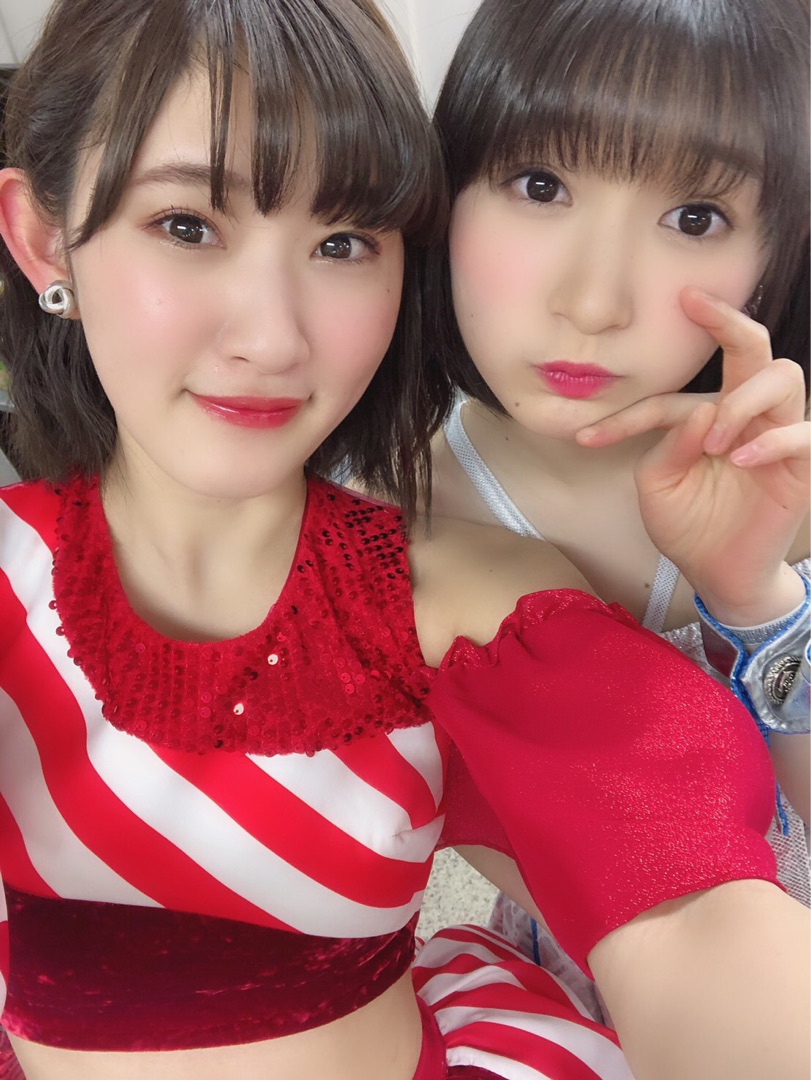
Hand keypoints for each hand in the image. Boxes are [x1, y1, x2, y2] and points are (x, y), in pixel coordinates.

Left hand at [579, 287, 808, 623]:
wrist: (717, 572)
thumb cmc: (688, 524)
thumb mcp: (658, 485)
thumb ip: (668, 447)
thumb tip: (700, 412)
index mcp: (707, 414)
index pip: (671, 398)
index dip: (628, 415)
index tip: (586, 440)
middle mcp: (745, 413)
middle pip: (751, 345)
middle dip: (724, 319)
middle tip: (693, 302)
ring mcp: (777, 433)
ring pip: (782, 377)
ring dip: (742, 400)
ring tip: (715, 441)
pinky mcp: (800, 465)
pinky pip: (802, 433)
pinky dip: (772, 439)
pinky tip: (740, 458)